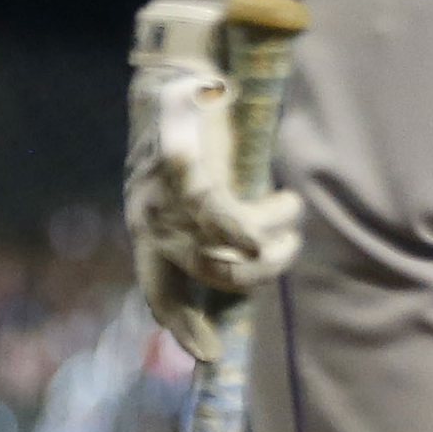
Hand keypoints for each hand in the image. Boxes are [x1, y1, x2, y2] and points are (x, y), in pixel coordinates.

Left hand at [125, 0, 303, 361]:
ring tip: (287, 209)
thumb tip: (238, 270)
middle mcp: (148, 221)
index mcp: (146, 232)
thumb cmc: (188, 138)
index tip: (209, 355)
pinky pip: (228, 218)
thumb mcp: (182, 196)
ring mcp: (164, 200)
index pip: (159, 292)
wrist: (177, 76)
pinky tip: (284, 209)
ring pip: (227, 253)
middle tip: (280, 253)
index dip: (183, 326)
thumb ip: (200, 234)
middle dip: (255, 276)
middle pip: (209, 278)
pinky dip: (262, 220)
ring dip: (270, 242)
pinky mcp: (185, 172)